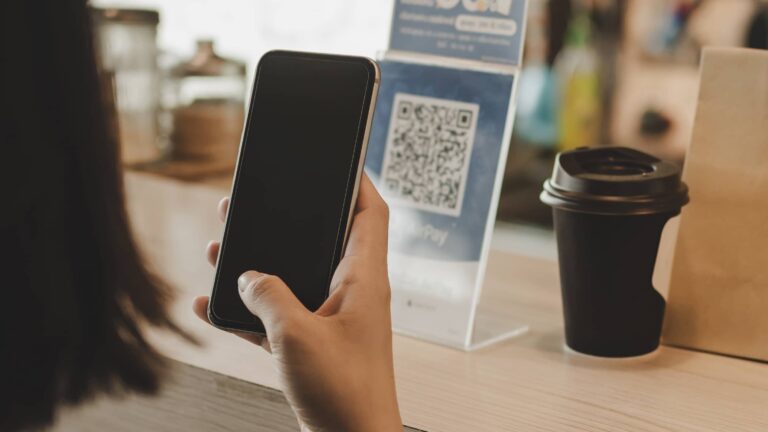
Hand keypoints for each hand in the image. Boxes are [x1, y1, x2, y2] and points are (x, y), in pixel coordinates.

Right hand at [193, 174, 401, 431]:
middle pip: (321, 240)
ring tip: (223, 247)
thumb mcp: (296, 335)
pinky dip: (248, 311)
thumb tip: (248, 277)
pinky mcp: (314, 346)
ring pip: (293, 277)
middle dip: (287, 220)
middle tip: (254, 205)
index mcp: (363, 280)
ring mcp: (333, 320)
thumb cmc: (344, 393)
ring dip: (260, 264)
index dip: (357, 181)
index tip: (337, 159)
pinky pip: (277, 317)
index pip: (370, 213)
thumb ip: (268, 296)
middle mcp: (352, 294)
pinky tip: (212, 308)